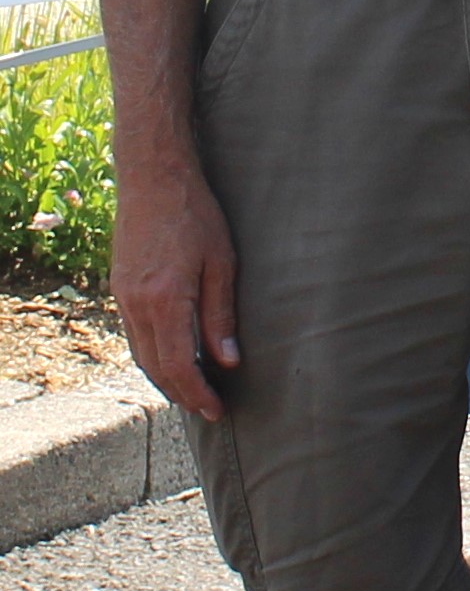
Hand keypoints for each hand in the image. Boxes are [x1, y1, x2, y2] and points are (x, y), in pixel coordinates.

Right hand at [110, 147, 239, 420]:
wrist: (153, 179)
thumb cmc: (196, 216)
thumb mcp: (222, 264)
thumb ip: (221, 316)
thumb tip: (228, 362)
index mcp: (164, 299)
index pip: (178, 364)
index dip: (197, 393)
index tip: (217, 410)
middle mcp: (137, 304)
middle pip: (155, 366)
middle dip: (181, 393)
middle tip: (208, 410)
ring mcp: (124, 297)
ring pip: (141, 353)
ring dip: (165, 378)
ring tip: (193, 392)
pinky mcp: (121, 288)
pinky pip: (135, 335)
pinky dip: (153, 355)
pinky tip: (173, 358)